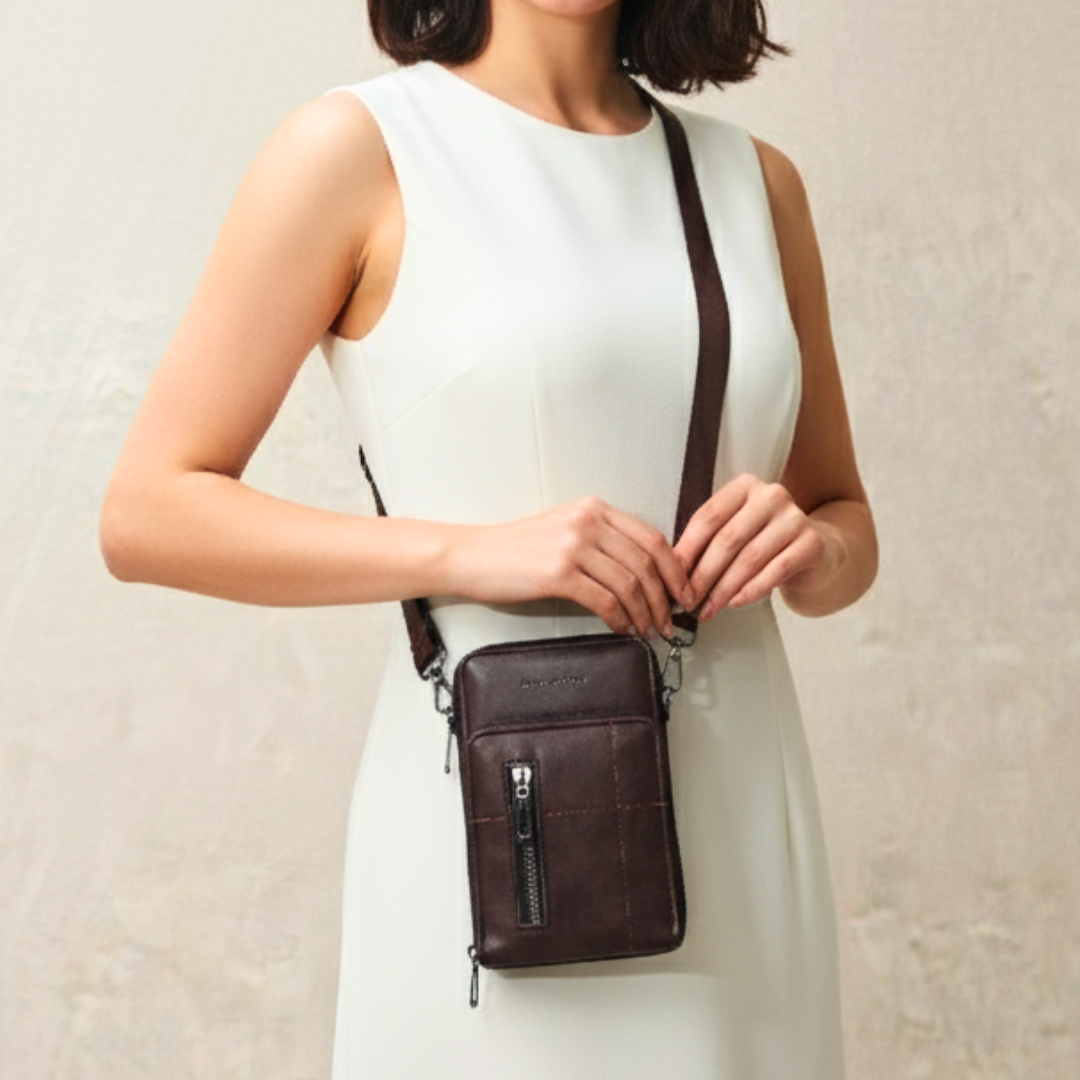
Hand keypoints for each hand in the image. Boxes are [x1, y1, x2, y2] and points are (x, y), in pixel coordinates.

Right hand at [449, 496, 693, 637]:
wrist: (473, 556)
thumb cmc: (515, 548)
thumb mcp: (564, 529)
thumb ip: (602, 541)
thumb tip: (642, 573)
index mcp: (594, 508)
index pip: (652, 537)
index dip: (675, 569)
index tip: (683, 591)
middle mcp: (588, 522)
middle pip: (646, 563)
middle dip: (666, 597)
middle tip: (671, 619)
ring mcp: (573, 546)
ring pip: (630, 584)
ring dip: (646, 613)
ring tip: (650, 630)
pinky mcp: (558, 573)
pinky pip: (605, 600)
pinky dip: (621, 619)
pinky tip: (623, 629)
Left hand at [674, 474, 830, 620]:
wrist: (817, 550)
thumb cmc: (766, 542)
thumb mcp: (736, 532)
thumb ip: (708, 544)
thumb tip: (673, 573)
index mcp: (744, 486)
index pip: (707, 518)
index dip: (687, 551)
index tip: (672, 578)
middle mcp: (771, 495)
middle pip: (727, 540)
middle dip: (703, 575)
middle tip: (687, 600)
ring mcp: (794, 517)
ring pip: (749, 559)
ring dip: (724, 589)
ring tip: (708, 609)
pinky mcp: (811, 543)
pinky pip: (775, 571)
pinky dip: (751, 591)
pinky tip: (735, 603)